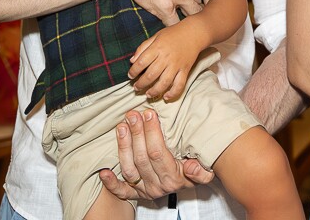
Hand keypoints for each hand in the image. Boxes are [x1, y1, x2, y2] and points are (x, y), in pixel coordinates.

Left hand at [98, 109, 213, 201]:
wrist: (188, 186)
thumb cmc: (195, 172)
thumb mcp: (206, 170)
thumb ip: (202, 171)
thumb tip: (192, 166)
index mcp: (173, 179)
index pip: (158, 153)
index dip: (151, 133)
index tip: (149, 114)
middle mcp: (157, 186)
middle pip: (142, 158)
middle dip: (136, 133)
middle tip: (133, 115)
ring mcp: (145, 190)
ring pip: (129, 169)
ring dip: (123, 146)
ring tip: (122, 126)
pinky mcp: (135, 194)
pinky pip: (121, 191)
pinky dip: (111, 183)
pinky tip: (104, 171)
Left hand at [127, 26, 200, 100]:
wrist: (194, 33)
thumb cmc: (173, 34)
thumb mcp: (155, 36)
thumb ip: (143, 47)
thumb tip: (132, 61)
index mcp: (157, 48)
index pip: (142, 62)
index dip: (134, 71)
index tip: (130, 75)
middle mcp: (166, 58)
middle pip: (151, 75)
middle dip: (141, 84)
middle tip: (136, 88)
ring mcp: (176, 65)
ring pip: (164, 82)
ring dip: (154, 91)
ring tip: (147, 94)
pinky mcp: (185, 70)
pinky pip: (179, 84)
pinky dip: (173, 93)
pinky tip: (166, 97)